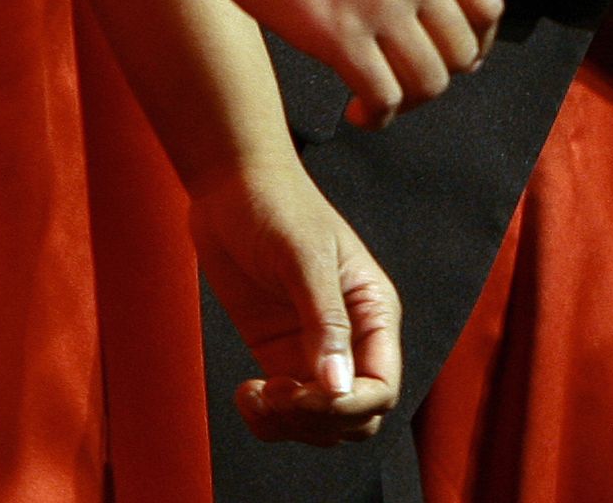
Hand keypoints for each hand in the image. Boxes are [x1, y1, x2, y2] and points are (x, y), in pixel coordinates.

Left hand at [190, 161, 401, 444]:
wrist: (230, 185)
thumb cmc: (276, 207)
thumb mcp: (304, 259)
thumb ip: (325, 323)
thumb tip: (339, 386)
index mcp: (374, 311)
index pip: (382, 387)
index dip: (347, 405)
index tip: (300, 393)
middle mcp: (352, 337)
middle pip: (356, 415)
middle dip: (317, 420)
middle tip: (275, 391)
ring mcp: (313, 350)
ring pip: (321, 424)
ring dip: (289, 426)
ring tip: (255, 394)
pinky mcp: (279, 355)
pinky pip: (286, 412)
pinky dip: (267, 419)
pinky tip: (246, 394)